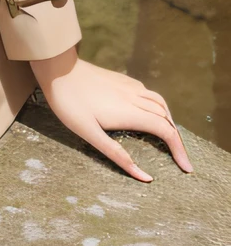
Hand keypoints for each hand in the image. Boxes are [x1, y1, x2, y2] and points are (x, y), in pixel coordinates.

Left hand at [30, 48, 191, 182]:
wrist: (58, 69)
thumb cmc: (69, 104)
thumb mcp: (89, 134)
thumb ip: (116, 154)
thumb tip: (143, 176)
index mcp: (131, 113)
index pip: (166, 132)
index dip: (179, 151)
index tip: (187, 168)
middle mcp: (136, 98)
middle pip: (167, 120)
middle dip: (177, 141)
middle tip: (181, 159)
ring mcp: (131, 87)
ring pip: (161, 104)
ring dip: (170, 122)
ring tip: (170, 138)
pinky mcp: (123, 80)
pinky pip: (150, 95)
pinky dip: (158, 108)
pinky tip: (151, 113)